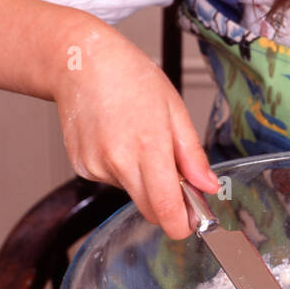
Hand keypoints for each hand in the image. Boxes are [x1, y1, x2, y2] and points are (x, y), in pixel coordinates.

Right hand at [52, 22, 218, 239]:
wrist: (81, 63)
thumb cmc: (130, 77)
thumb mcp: (174, 110)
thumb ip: (192, 155)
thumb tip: (208, 186)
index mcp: (148, 146)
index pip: (166, 209)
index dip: (182, 224)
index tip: (192, 222)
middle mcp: (119, 162)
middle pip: (150, 210)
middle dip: (167, 204)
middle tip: (175, 177)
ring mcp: (95, 166)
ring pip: (131, 193)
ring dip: (142, 180)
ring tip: (137, 138)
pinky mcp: (80, 167)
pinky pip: (111, 181)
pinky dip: (120, 169)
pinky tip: (116, 139)